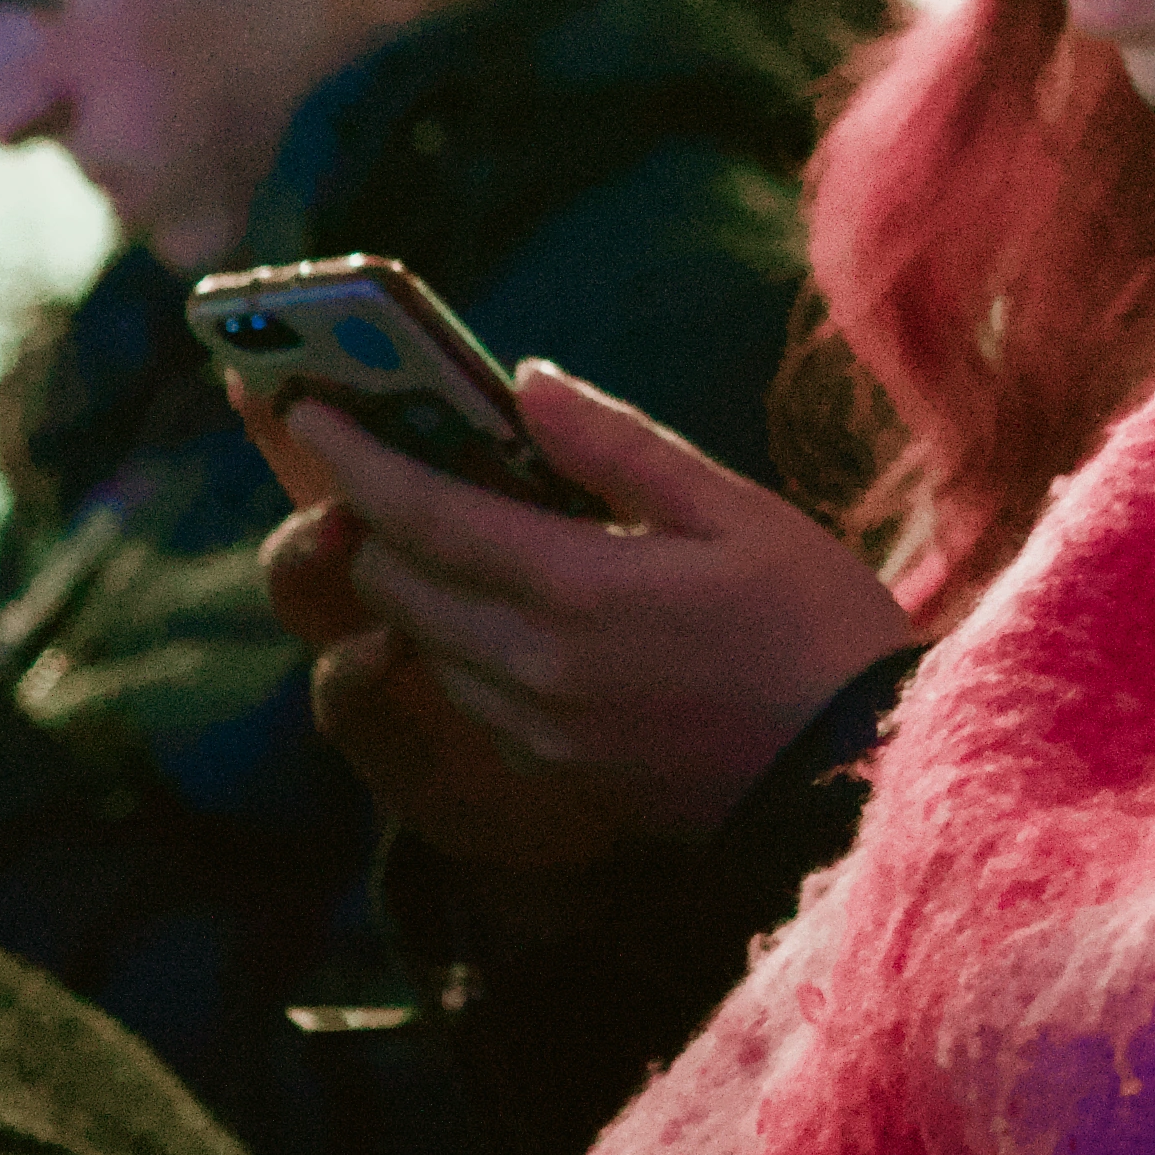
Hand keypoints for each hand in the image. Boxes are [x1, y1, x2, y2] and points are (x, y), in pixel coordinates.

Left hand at [244, 364, 919, 873]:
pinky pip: (464, 687)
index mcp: (579, 590)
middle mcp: (536, 666)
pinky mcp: (550, 767)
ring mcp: (536, 727)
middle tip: (368, 452)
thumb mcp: (736, 512)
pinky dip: (457, 632)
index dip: (351, 453)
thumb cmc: (813, 625)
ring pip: (418, 639)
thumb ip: (617, 447)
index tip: (304, 401)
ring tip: (437, 516)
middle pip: (396, 582)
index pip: (421, 513)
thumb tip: (526, 381)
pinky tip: (506, 597)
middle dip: (368, 514)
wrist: (850, 773)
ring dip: (413, 577)